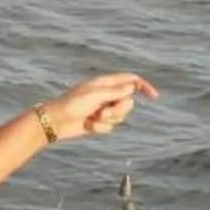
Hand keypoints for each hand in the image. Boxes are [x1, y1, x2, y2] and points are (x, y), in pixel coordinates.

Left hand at [40, 72, 157, 140]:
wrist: (56, 122)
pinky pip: (110, 128)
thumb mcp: (96, 95)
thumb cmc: (72, 104)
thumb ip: (115, 91)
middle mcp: (106, 95)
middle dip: (119, 110)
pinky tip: (88, 126)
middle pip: (128, 102)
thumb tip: (133, 87)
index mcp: (105, 83)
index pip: (130, 80)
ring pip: (121, 117)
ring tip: (93, 119)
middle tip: (103, 112)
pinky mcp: (99, 123)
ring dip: (109, 120)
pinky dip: (100, 128)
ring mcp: (103, 109)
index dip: (144, 87)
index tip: (154, 97)